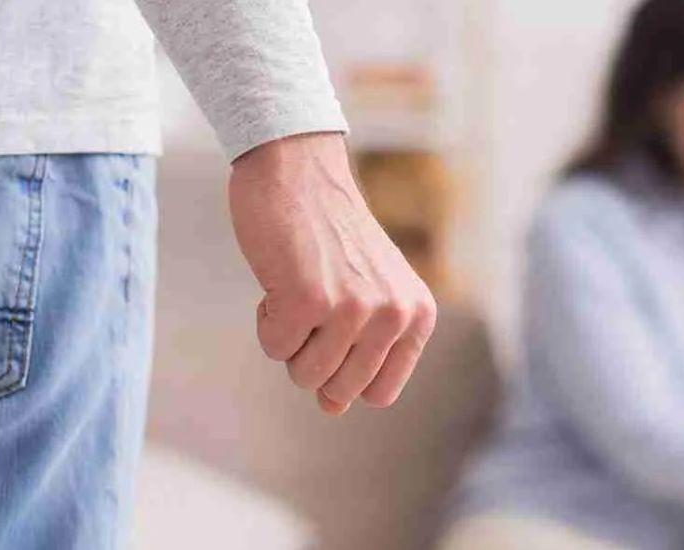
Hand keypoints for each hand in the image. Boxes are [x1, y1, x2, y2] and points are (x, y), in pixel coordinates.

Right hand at [228, 133, 436, 414]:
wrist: (299, 171)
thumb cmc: (331, 235)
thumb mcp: (368, 292)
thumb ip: (362, 352)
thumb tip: (333, 409)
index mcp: (417, 316)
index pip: (379, 393)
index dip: (345, 373)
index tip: (336, 330)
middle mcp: (394, 315)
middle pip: (339, 391)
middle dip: (312, 358)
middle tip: (314, 303)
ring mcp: (353, 309)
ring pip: (305, 375)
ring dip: (289, 338)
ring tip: (300, 287)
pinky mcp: (309, 300)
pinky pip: (274, 348)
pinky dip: (266, 321)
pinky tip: (280, 278)